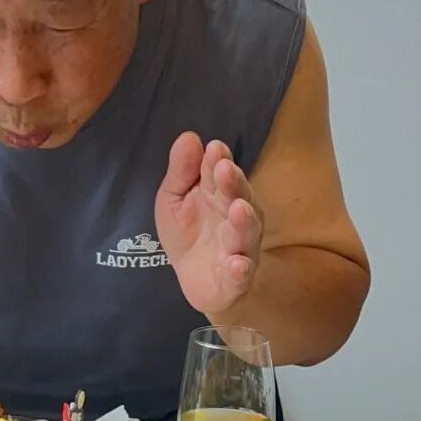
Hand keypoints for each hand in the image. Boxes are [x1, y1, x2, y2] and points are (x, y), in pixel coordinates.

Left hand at [155, 133, 263, 315]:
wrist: (199, 283)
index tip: (214, 148)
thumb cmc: (189, 233)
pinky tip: (237, 265)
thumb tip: (189, 137)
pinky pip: (242, 274)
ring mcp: (239, 247)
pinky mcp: (236, 279)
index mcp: (218, 194)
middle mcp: (235, 217)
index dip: (217, 161)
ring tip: (238, 209)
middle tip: (225, 169)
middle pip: (238, 197)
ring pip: (246, 233)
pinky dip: (240, 270)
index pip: (219, 173)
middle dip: (233, 184)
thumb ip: (182, 171)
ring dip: (243, 221)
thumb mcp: (174, 200)